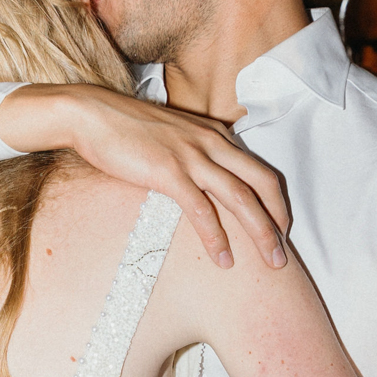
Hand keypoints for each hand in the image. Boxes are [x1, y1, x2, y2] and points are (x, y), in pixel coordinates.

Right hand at [0, 84, 289, 269]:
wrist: (91, 114)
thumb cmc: (126, 129)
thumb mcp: (173, 136)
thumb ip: (195, 154)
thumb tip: (205, 184)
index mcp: (216, 135)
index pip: (262, 171)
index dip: (278, 204)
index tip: (281, 230)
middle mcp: (212, 142)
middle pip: (263, 184)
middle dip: (280, 222)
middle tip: (285, 255)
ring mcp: (191, 155)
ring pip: (241, 198)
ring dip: (260, 233)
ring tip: (271, 263)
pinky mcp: (168, 170)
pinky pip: (201, 208)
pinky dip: (216, 236)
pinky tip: (223, 258)